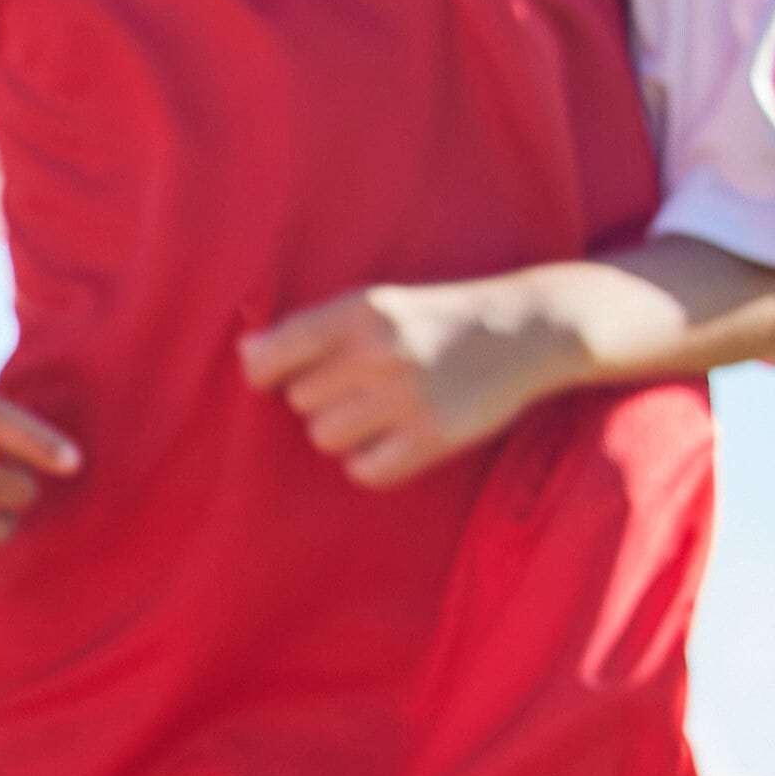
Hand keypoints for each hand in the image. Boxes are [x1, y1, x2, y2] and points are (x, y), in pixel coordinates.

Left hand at [240, 281, 582, 488]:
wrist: (529, 328)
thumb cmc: (440, 318)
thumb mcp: (381, 304)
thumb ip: (314, 330)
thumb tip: (245, 354)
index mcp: (361, 311)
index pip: (273, 356)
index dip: (265, 374)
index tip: (275, 380)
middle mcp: (379, 351)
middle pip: (300, 402)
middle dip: (324, 399)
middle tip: (365, 387)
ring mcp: (407, 395)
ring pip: (326, 438)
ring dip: (347, 432)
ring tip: (384, 411)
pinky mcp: (435, 435)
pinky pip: (364, 471)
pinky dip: (374, 463)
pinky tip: (398, 441)